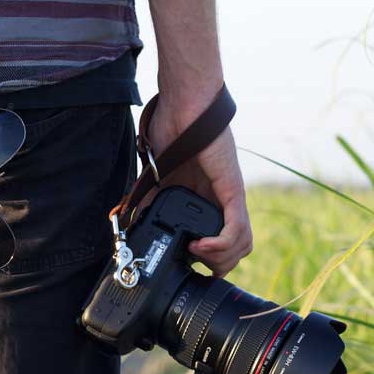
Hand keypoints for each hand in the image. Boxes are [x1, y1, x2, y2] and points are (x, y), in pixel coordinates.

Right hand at [143, 88, 252, 277]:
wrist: (183, 108)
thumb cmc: (173, 134)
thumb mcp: (158, 178)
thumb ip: (150, 201)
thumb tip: (131, 221)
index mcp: (209, 202)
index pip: (222, 243)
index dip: (210, 259)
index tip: (188, 263)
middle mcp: (224, 203)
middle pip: (237, 250)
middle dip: (216, 265)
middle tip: (193, 261)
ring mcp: (230, 197)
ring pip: (242, 245)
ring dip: (218, 259)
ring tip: (196, 252)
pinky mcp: (232, 190)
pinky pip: (237, 229)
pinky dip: (220, 246)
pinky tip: (200, 245)